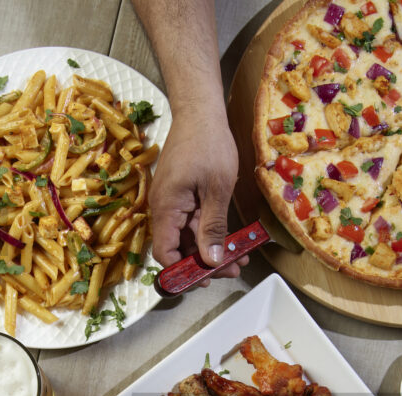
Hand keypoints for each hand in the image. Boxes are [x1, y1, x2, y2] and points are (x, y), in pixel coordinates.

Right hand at [149, 109, 246, 279]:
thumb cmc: (208, 144)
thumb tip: (210, 260)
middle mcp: (163, 208)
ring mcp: (171, 203)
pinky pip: (191, 224)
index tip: (207, 278)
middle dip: (204, 264)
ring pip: (186, 238)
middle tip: (233, 270)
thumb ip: (212, 227)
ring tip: (238, 259)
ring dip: (210, 251)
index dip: (183, 271)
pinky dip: (209, 234)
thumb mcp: (217, 189)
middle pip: (177, 249)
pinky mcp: (181, 197)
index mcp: (166, 208)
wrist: (200, 111)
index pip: (164, 253)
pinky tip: (229, 241)